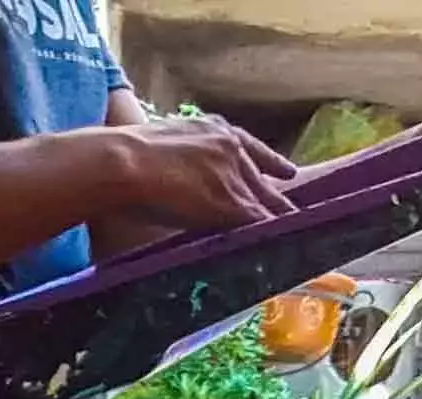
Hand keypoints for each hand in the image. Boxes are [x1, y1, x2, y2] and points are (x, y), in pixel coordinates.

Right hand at [91, 113, 299, 236]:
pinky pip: (260, 222)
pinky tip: (282, 245)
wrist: (124, 161)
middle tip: (293, 212)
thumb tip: (176, 174)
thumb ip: (182, 155)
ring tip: (296, 235)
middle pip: (264, 179)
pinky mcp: (232, 204)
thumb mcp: (164, 142)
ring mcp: (234, 175)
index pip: (252, 148)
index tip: (287, 173)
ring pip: (267, 202)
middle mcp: (232, 148)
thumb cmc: (125, 157)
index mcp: (215, 130)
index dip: (271, 164)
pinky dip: (271, 234)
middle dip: (277, 198)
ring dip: (278, 220)